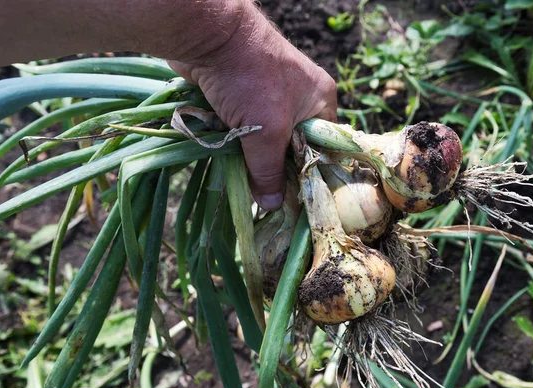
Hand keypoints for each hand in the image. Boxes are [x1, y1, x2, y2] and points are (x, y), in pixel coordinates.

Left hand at [167, 5, 336, 209]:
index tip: (298, 201)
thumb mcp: (267, 131)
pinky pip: (244, 130)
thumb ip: (269, 171)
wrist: (208, 35)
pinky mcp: (242, 96)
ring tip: (249, 184)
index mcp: (319, 100)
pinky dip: (236, 144)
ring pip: (264, 140)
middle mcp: (299, 97)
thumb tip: (272, 206)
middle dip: (277, 169)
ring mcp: (268, 95)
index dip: (311, 173)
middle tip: (269, 198)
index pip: (324, 146)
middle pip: (292, 146)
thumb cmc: (251, 78)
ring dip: (253, 157)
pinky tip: (230, 162)